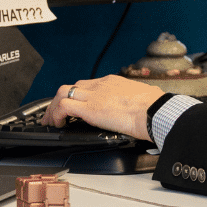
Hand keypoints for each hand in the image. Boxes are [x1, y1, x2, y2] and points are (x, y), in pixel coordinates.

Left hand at [42, 74, 165, 141]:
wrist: (155, 110)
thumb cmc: (154, 108)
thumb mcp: (141, 97)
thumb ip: (133, 101)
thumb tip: (137, 110)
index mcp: (113, 82)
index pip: (88, 85)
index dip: (78, 95)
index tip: (75, 106)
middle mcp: (101, 85)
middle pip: (73, 87)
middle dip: (61, 100)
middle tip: (56, 114)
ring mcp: (94, 95)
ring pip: (63, 93)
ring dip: (54, 107)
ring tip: (51, 121)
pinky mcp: (90, 108)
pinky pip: (64, 107)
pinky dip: (56, 114)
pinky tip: (57, 124)